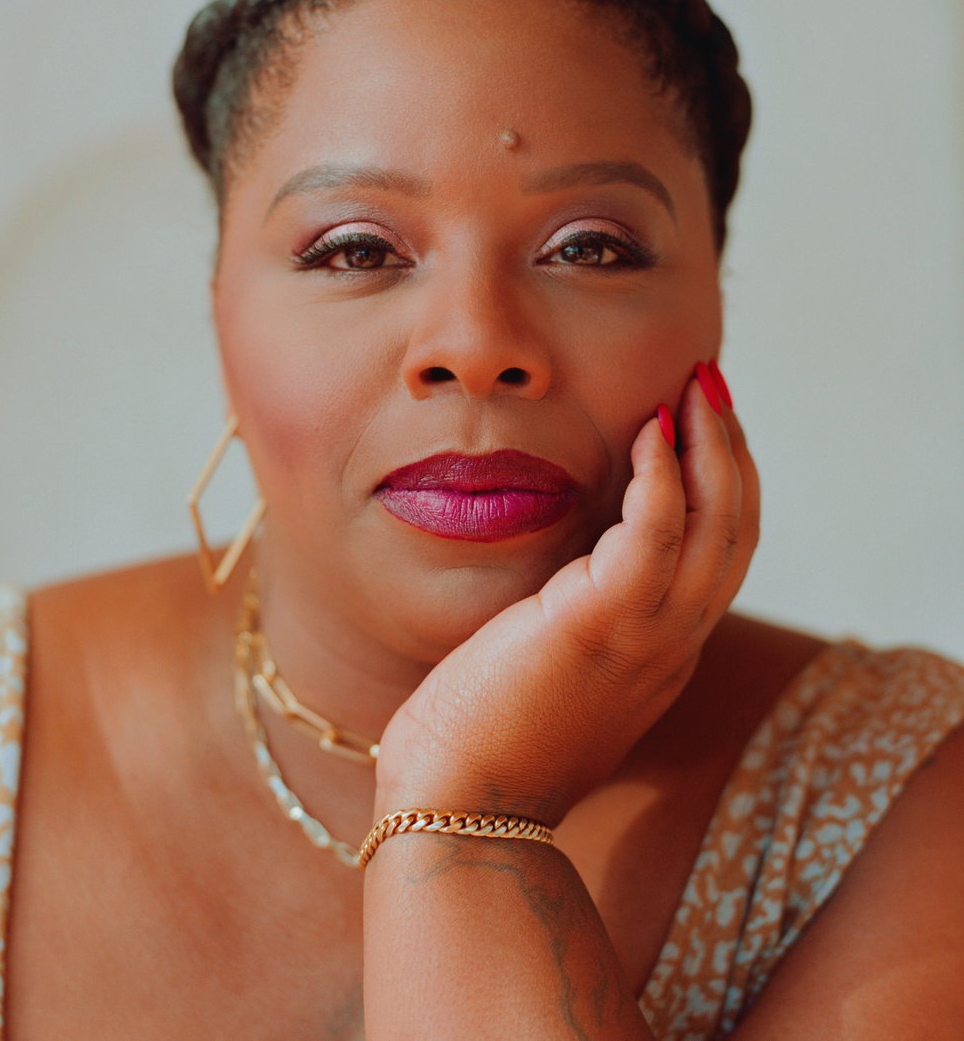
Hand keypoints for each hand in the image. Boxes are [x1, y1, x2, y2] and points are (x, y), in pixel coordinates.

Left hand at [374, 364, 759, 826]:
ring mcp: (648, 637)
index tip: (702, 425)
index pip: (719, 556)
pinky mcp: (602, 624)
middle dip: (733, 450)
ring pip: (717, 525)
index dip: (723, 485)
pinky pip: (657, 531)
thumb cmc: (483, 736)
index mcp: (661, 653)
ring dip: (714, 445)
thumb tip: (568, 570)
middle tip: (711, 385)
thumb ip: (580, 620)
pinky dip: (665, 474)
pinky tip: (650, 429)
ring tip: (694, 385)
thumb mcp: (554, 670)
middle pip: (736, 531)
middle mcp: (673, 644)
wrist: (456, 807)